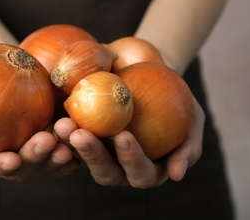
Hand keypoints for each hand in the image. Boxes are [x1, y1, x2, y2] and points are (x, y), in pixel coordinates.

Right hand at [0, 115, 79, 180]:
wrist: (2, 68)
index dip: (1, 165)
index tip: (12, 159)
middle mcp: (8, 156)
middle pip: (22, 167)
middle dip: (35, 157)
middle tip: (47, 141)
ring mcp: (30, 151)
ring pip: (45, 162)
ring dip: (56, 157)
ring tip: (67, 146)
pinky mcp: (50, 143)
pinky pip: (61, 151)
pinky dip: (71, 153)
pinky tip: (79, 149)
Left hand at [54, 97, 203, 187]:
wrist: (150, 75)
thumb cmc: (177, 101)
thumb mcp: (193, 119)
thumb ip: (189, 146)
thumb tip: (177, 174)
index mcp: (146, 169)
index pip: (138, 172)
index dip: (130, 158)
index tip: (123, 135)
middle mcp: (120, 168)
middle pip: (105, 172)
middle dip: (92, 154)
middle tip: (80, 133)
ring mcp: (99, 154)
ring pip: (82, 157)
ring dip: (71, 142)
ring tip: (63, 123)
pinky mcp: (83, 138)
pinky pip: (70, 137)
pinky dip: (62, 131)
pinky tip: (56, 115)